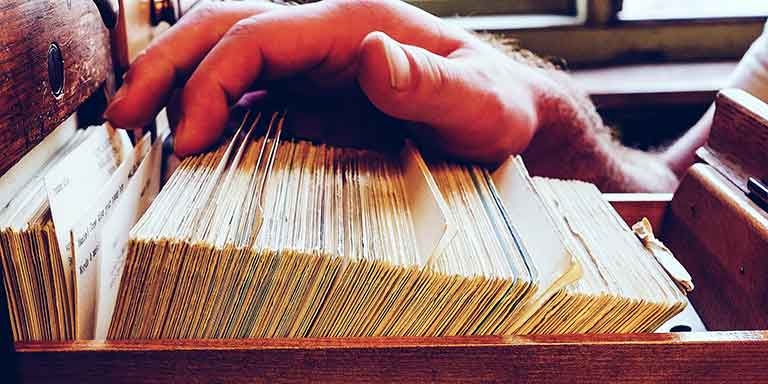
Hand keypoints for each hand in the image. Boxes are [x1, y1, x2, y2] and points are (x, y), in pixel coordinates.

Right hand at [104, 0, 548, 162]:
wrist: (503, 116)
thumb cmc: (494, 106)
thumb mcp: (478, 101)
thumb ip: (429, 82)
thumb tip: (372, 56)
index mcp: (352, 23)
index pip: (259, 36)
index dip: (212, 81)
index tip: (184, 136)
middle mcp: (324, 35)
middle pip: (224, 28)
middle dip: (165, 66)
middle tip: (122, 118)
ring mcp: (314, 63)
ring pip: (225, 50)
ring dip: (173, 79)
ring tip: (133, 124)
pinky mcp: (312, 92)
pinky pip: (245, 88)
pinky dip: (205, 105)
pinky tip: (185, 135)